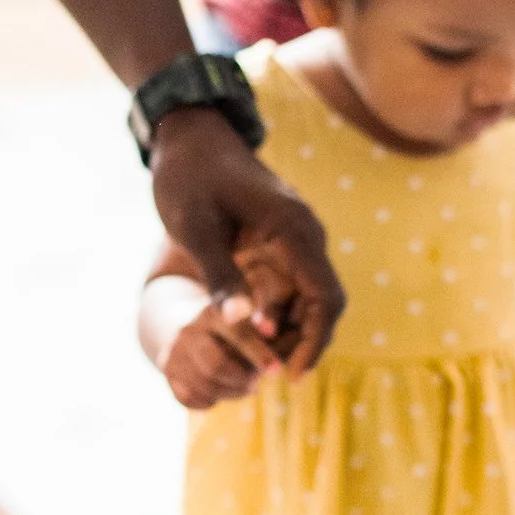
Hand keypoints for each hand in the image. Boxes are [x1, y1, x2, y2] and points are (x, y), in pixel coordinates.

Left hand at [152, 108, 345, 375]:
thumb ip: (220, 275)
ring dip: (288, 333)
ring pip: (306, 300)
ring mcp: (294, 239)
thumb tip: (246, 325)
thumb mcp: (195, 228)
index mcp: (294, 229)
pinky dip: (275, 315)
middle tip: (265, 376)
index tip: (288, 375)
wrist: (189, 138)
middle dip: (300, 343)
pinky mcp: (280, 244)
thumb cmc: (189, 177)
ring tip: (253, 363)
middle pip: (322, 304)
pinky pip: (288, 288)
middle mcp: (304, 235)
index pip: (325, 297)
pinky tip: (250, 336)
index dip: (314, 341)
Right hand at [160, 291, 283, 408]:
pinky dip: (208, 401)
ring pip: (204, 387)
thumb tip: (292, 350)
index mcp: (215, 311)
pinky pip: (190, 399)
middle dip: (241, 380)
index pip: (237, 334)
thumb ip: (269, 335)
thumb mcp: (249, 322)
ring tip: (241, 387)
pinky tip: (217, 391)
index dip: (258, 353)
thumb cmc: (233, 330)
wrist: (188, 330)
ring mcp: (174, 351)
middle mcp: (190, 329)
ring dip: (229, 393)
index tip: (276, 370)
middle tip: (255, 383)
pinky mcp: (166, 371)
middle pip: (216, 366)